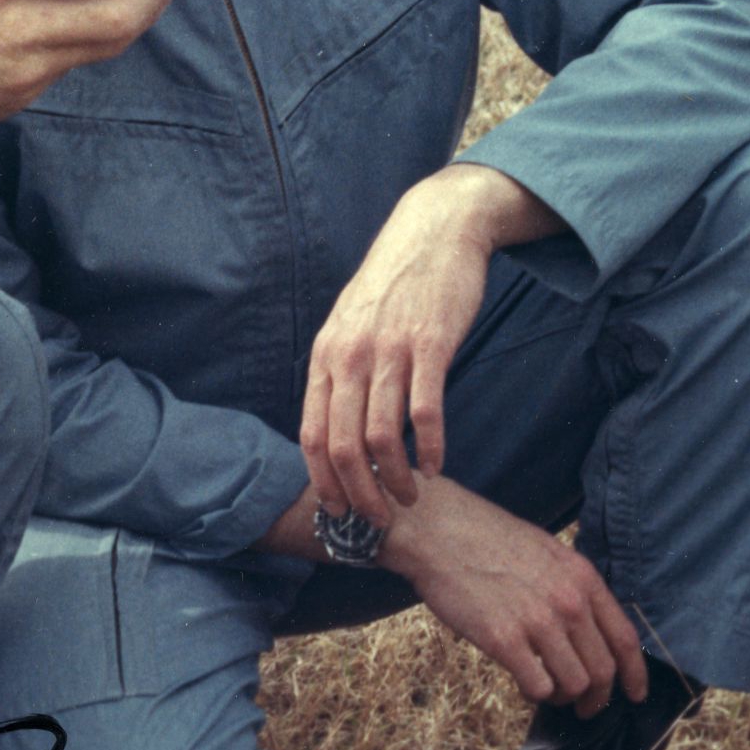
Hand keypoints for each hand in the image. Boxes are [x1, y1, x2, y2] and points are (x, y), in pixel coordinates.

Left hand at [299, 164, 558, 524]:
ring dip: (396, 479)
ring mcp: (389, 350)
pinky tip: (437, 465)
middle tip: (379, 518)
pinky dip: (431, 448)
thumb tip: (333, 427)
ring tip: (410, 497)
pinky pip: (425, 412)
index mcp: (326, 355)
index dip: (323, 481)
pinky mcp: (430, 345)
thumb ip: (340, 371)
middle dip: (360, 494)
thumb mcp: (349, 324)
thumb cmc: (393, 285)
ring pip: (382, 436)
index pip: (312, 434)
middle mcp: (350, 355)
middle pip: (343, 445)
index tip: (338, 511)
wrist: (434, 231)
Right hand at [383, 479, 646, 716]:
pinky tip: (523, 684)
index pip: (624, 639)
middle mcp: (567, 601)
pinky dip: (535, 695)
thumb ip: (572, 586)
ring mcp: (537, 621)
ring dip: (564, 697)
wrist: (438, 531)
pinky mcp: (503, 640)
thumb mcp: (546, 550)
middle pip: (602, 670)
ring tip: (549, 693)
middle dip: (597, 698)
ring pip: (573, 684)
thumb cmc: (486, 538)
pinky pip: (537, 687)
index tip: (633, 694)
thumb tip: (587, 627)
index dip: (635, 674)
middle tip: (584, 707)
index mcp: (582, 577)